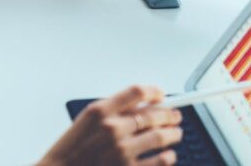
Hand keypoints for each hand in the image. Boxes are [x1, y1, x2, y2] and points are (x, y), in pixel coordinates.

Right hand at [37, 85, 183, 165]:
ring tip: (176, 133)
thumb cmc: (74, 147)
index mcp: (101, 111)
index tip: (161, 94)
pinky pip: (160, 161)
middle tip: (176, 115)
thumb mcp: (88, 120)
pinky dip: (168, 157)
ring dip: (173, 134)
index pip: (136, 92)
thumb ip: (114, 111)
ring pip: (160, 137)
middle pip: (153, 114)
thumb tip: (144, 106)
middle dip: (169, 114)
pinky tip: (169, 155)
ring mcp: (122, 151)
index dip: (154, 91)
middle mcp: (113, 129)